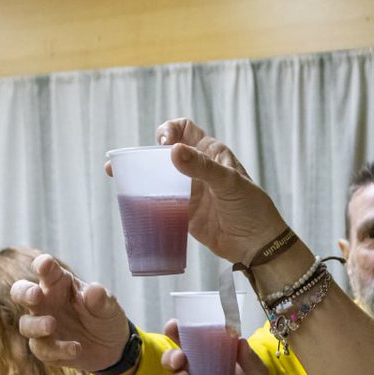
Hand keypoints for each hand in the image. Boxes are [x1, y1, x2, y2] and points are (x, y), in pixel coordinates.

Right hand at [11, 254, 131, 371]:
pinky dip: (58, 350)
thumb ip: (101, 299)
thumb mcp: (109, 307)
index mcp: (59, 284)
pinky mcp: (47, 349)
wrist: (112, 347)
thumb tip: (94, 290)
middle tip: (35, 294)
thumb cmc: (105, 317)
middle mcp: (46, 303)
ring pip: (26, 325)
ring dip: (36, 325)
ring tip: (51, 324)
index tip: (45, 264)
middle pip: (20, 292)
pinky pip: (43, 350)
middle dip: (24, 292)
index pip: (46, 270)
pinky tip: (76, 348)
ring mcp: (43, 326)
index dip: (42, 265)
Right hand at [121, 118, 283, 265]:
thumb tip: (172, 151)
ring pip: (158, 178)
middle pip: (164, 153)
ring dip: (139, 176)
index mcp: (210, 153)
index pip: (184, 129)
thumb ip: (202, 168)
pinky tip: (131, 202)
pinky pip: (160, 202)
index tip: (162, 144)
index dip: (169, 130)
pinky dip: (145, 201)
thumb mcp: (229, 184)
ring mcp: (188, 191)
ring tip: (116, 177)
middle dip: (142, 153)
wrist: (257, 245)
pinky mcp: (183, 213)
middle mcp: (197, 169)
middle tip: (122, 162)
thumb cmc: (252, 208)